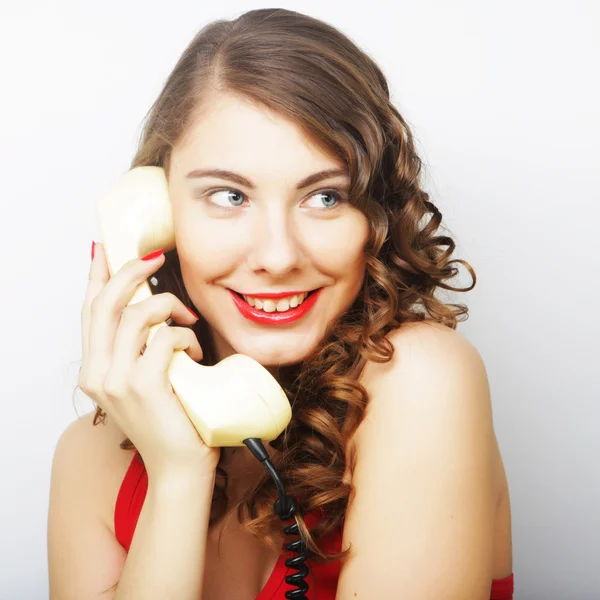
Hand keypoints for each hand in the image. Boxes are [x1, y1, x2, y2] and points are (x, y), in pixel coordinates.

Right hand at [79, 242, 219, 478]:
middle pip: (107, 303)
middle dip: (132, 271)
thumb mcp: (142, 379)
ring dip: (170, 308)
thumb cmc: (168, 420)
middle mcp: (97, 373)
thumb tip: (150, 308)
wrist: (178, 466)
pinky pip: (164, 337)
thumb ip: (138, 347)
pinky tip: (195, 351)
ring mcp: (116, 380)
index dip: (96, 276)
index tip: (104, 249)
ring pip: (138, 314)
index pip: (89, 311)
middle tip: (156, 257)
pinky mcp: (143, 384)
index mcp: (94, 369)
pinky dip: (185, 336)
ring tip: (188, 323)